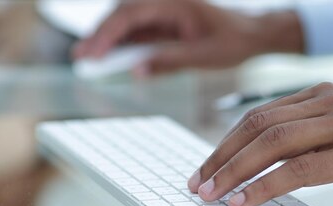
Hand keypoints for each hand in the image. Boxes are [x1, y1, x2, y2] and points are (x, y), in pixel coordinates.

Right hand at [72, 0, 303, 76]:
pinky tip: (109, 56)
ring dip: (108, 38)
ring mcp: (165, 10)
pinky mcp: (166, 21)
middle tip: (80, 58)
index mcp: (175, 2)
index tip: (92, 53)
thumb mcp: (203, 57)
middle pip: (123, 13)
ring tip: (87, 58)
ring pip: (127, 20)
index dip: (108, 34)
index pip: (131, 13)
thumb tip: (136, 72)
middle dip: (100, 35)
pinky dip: (124, 43)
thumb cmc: (233, 41)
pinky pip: (139, 30)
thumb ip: (169, 62)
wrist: (253, 33)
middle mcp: (166, 1)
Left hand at [188, 82, 332, 205]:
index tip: (205, 170)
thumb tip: (252, 167)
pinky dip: (265, 187)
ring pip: (273, 145)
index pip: (257, 117)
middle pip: (258, 127)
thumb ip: (300, 143)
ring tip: (213, 196)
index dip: (225, 145)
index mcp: (320, 96)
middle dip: (221, 159)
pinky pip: (299, 169)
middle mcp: (329, 103)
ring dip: (235, 173)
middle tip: (199, 185)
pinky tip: (245, 202)